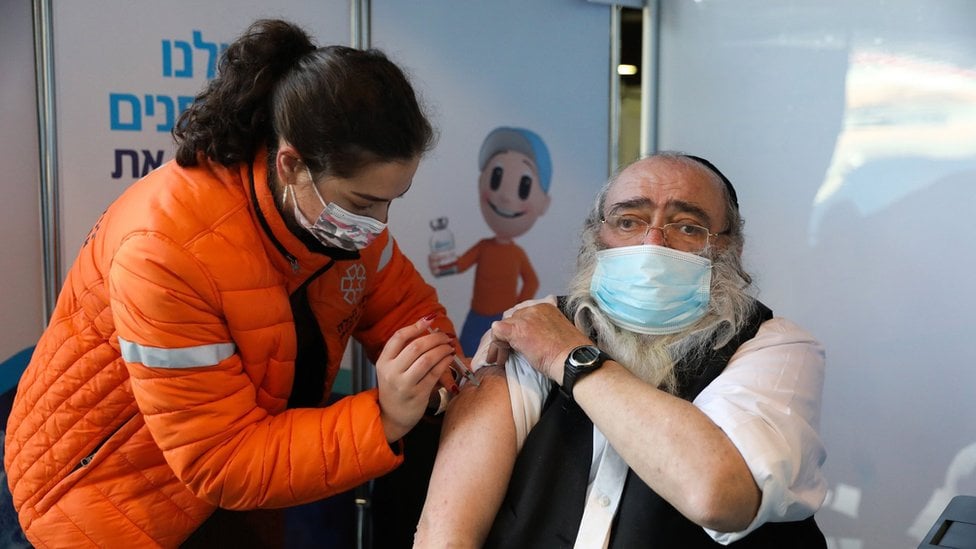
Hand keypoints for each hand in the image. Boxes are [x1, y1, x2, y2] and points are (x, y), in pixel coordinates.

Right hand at [375, 317, 453, 441]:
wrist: (392, 416)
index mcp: (383, 362)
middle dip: (434, 338)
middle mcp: (392, 372)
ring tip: (449, 345)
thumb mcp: (391, 368)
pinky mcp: (418, 394)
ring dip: (442, 349)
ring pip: (427, 359)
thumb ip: (404, 351)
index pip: (398, 337)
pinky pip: (435, 373)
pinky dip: (445, 362)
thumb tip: (428, 328)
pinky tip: (449, 357)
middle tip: (445, 336)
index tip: (429, 319)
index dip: (415, 326)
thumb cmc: (395, 387)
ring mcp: (405, 384)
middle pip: (416, 347)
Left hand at [489, 302, 591, 383]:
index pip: (522, 315)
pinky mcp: (518, 330)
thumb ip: (545, 330)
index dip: (517, 330)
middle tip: (505, 353)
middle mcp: (535, 309)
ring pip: (502, 327)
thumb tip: (534, 340)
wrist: (574, 360)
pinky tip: (499, 358)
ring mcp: (525, 318)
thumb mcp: (558, 335)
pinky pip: (497, 333)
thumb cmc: (570, 355)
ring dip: (499, 344)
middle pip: (510, 319)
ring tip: (500, 359)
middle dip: (507, 337)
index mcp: (546, 308)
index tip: (517, 344)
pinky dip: (495, 346)